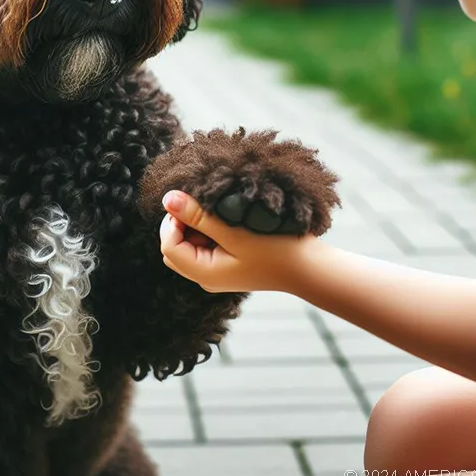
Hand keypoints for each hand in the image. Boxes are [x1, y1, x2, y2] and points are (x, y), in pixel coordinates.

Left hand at [159, 190, 322, 293]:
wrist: (308, 267)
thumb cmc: (275, 250)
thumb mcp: (234, 231)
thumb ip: (199, 216)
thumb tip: (168, 198)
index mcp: (204, 274)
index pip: (168, 246)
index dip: (174, 221)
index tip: (193, 202)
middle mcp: (205, 277)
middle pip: (174, 248)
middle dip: (183, 224)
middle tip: (206, 208)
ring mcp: (216, 272)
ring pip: (189, 245)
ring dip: (197, 226)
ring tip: (221, 214)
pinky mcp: (226, 265)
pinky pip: (204, 246)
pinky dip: (209, 231)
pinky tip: (228, 222)